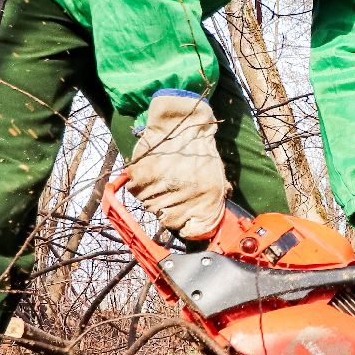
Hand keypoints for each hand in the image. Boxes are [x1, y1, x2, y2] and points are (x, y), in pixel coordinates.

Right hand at [127, 91, 229, 238]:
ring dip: (155, 197)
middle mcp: (183, 198)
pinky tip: (153, 171)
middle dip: (170, 210)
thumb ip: (213, 206)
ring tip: (164, 177)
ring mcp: (160, 189)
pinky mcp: (141, 178)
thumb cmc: (201, 151)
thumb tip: (206, 228)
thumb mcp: (217, 179)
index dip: (189, 228)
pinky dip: (141, 185)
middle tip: (173, 191)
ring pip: (151, 208)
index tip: (187, 222)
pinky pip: (136, 192)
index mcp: (206, 201)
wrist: (183, 122)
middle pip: (169, 222)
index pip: (193, 233)